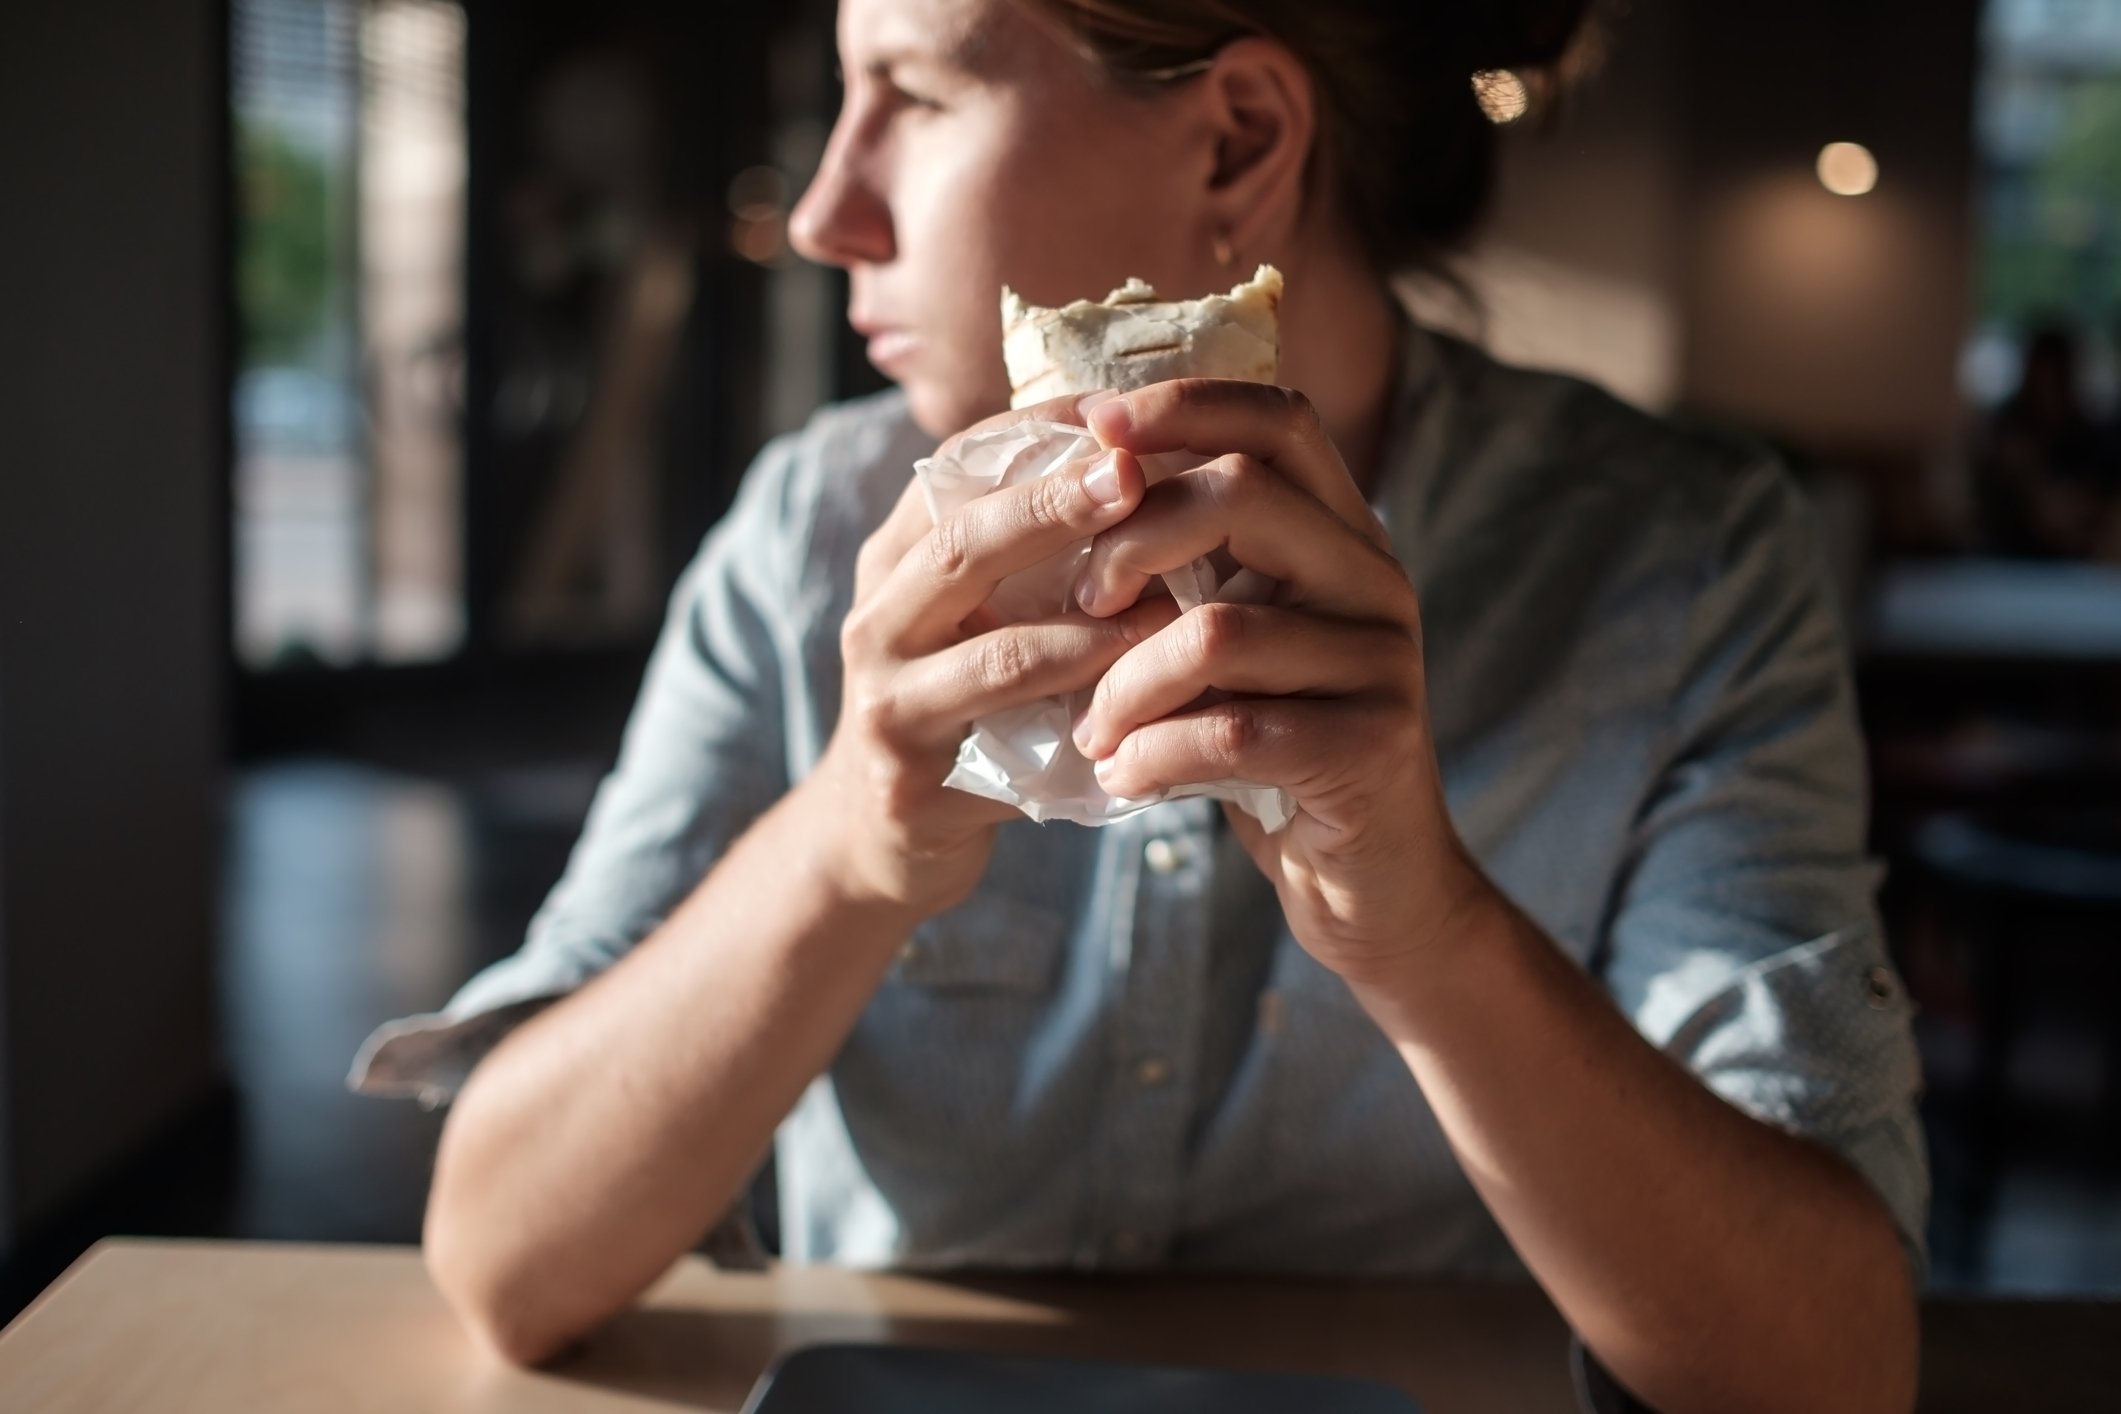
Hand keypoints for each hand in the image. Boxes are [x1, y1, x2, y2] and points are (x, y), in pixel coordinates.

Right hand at [810, 392, 1179, 917]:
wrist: (879, 837)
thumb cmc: (961, 704)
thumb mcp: (977, 614)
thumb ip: (1032, 551)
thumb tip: (1143, 456)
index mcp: (896, 558)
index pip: (959, 463)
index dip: (1038, 426)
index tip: (1123, 405)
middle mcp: (879, 616)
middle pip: (963, 540)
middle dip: (1055, 503)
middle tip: (1136, 473)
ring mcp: (889, 699)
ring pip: (998, 647)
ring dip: (1095, 621)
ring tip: (1176, 598)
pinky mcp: (914, 778)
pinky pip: (1014, 739)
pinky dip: (1085, 710)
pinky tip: (1145, 695)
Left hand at [1069, 379, 1490, 984]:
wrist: (1368, 884)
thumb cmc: (1272, 752)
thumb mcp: (1233, 643)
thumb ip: (1190, 568)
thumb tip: (1069, 487)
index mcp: (1342, 535)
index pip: (1276, 419)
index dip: (1182, 404)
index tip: (1093, 427)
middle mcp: (1375, 579)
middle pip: (1244, 493)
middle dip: (1132, 539)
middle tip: (1078, 603)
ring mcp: (1383, 662)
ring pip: (1219, 630)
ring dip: (1125, 684)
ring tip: (1092, 731)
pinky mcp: (1372, 748)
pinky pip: (1234, 733)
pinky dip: (1155, 756)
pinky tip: (1124, 778)